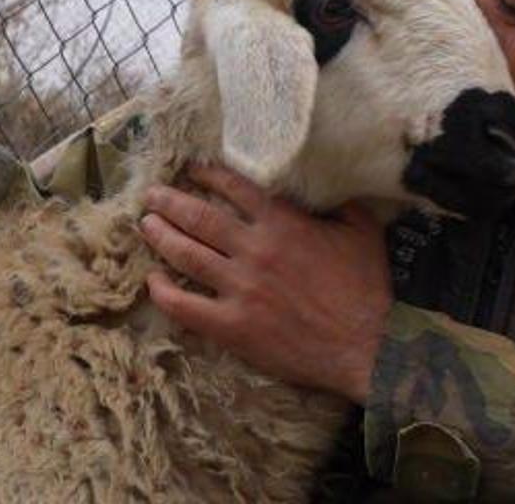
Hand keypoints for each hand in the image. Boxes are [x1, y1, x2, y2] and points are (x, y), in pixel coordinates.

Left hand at [141, 164, 392, 403]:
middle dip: (170, 201)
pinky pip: (186, 306)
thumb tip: (324, 186)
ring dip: (161, 236)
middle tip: (152, 194)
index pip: (235, 188)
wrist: (368, 344)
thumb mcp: (362, 231)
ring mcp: (240, 289)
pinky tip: (153, 281)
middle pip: (199, 217)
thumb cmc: (368, 288)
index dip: (208, 175)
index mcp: (283, 223)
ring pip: (187, 255)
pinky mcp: (233, 326)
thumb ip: (339, 203)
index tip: (191, 169)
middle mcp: (254, 250)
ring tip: (146, 224)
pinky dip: (164, 292)